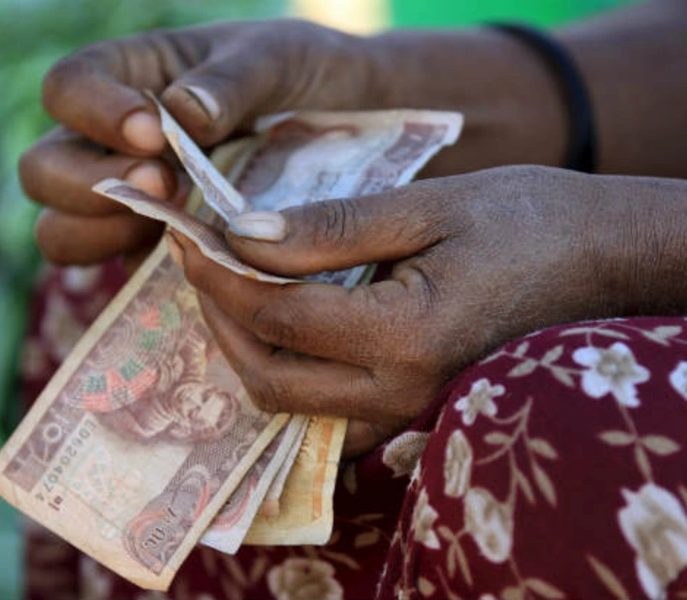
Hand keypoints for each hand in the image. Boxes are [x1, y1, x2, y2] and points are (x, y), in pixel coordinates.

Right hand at [19, 20, 570, 268]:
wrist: (349, 130)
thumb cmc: (308, 78)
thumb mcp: (279, 59)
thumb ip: (232, 81)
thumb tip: (182, 116)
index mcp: (130, 77)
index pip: (67, 87)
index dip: (94, 112)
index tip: (153, 131)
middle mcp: (110, 142)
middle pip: (42, 169)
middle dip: (91, 184)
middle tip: (166, 186)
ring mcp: (125, 200)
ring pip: (59, 228)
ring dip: (99, 232)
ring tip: (173, 224)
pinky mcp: (149, 246)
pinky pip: (107, 267)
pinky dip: (127, 268)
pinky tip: (184, 258)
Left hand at [173, 165, 686, 455]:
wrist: (598, 263)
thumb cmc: (525, 222)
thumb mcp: (427, 207)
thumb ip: (330, 230)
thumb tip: (242, 236)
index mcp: (406, 337)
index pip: (279, 315)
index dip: (222, 276)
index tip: (191, 235)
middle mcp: (399, 394)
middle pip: (268, 375)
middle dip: (218, 317)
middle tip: (197, 259)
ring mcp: (403, 414)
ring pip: (288, 402)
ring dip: (242, 346)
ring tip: (223, 285)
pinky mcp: (405, 412)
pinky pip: (319, 410)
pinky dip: (280, 368)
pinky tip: (270, 322)